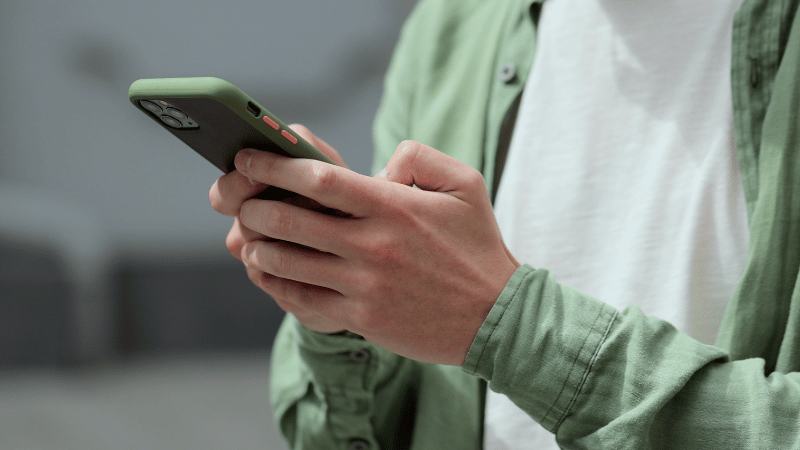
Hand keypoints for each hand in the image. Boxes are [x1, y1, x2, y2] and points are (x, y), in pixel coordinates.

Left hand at [231, 134, 518, 365]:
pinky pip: (302, 299)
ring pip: (288, 262)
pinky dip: (276, 284)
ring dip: (259, 246)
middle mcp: (373, 244)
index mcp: (393, 206)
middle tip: (241, 200)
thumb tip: (378, 164)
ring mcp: (364, 284)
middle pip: (290, 219)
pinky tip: (270, 273)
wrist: (496, 317)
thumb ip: (420, 156)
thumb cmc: (477, 246)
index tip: (248, 156)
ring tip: (250, 236)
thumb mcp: (465, 184)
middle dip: (253, 205)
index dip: (274, 165)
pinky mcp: (361, 318)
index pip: (319, 178)